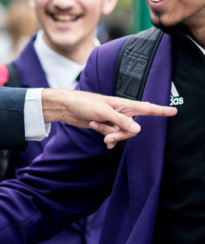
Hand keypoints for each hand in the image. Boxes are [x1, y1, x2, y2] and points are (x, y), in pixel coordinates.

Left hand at [41, 89, 176, 148]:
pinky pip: (113, 137)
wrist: (68, 108)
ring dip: (109, 134)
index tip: (174, 111)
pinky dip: (108, 138)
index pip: (147, 108)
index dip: (161, 110)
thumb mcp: (104, 112)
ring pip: (122, 134)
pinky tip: (103, 140)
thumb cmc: (85, 104)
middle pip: (132, 129)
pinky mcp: (106, 126)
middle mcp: (122, 112)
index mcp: (124, 105)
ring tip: (97, 127)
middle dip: (121, 134)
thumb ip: (121, 121)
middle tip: (108, 134)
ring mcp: (114, 120)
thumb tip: (138, 129)